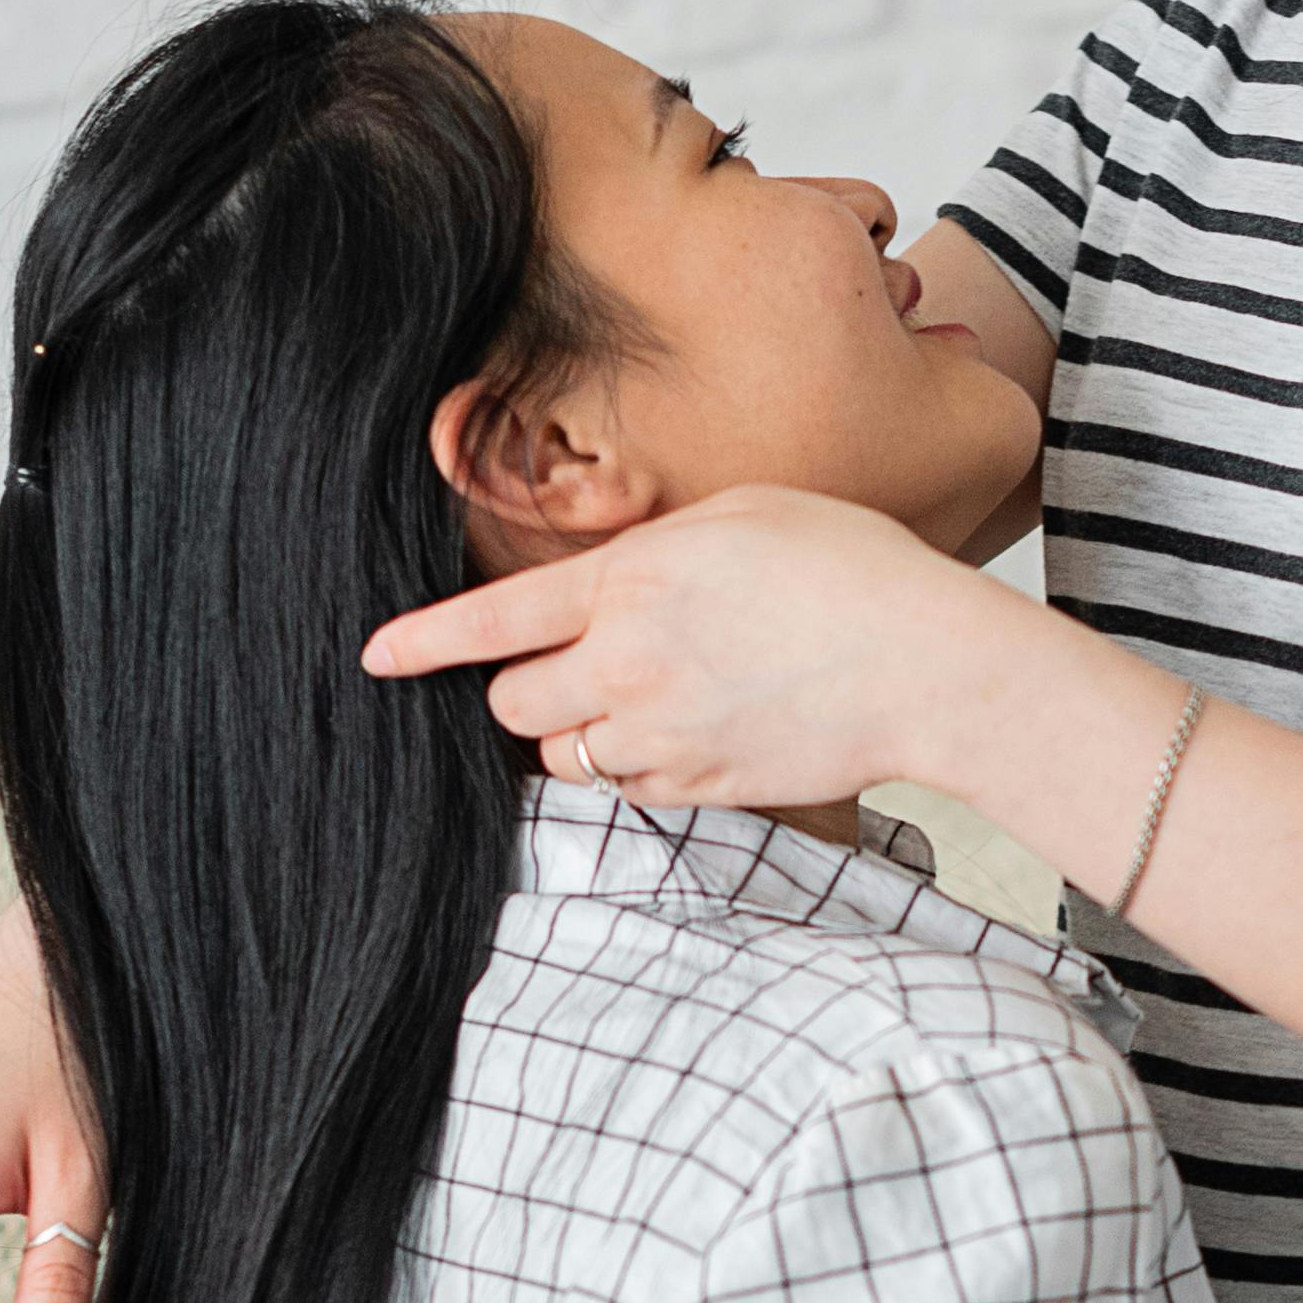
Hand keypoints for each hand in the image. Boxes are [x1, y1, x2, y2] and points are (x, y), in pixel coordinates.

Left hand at [363, 487, 1015, 811]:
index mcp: (629, 581)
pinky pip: (631, 790)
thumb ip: (655, 550)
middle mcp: (628, 665)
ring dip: (587, 730)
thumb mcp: (743, 513)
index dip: (423, 642)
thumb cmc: (851, 568)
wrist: (926, 662)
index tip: (376, 657)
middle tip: (578, 666)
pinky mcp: (702, 787)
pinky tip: (697, 730)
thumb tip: (616, 581)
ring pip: (569, 754)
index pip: (493, 620)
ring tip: (654, 695)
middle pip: (514, 703)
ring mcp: (662, 736)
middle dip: (528, 687)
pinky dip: (641, 767)